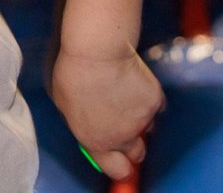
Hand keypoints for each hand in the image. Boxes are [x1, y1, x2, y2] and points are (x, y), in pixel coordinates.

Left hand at [48, 45, 161, 181]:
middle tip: (127, 128)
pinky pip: (156, 107)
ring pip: (148, 128)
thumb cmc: (74, 75)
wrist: (97, 52)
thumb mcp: (66, 108)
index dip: (120, 166)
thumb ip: (82, 123)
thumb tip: (88, 124)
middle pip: (138, 154)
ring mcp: (141, 120)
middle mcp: (122, 137)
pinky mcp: (154, 101)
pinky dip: (149, 99)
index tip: (121, 162)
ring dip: (140, 119)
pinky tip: (136, 85)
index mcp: (97, 142)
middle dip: (134, 145)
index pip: (116, 169)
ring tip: (127, 98)